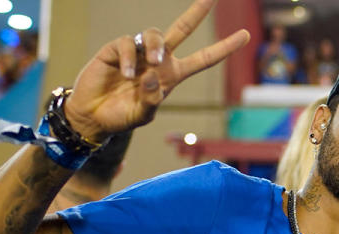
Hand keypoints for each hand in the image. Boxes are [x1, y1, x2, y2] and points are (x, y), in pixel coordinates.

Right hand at [64, 0, 249, 141]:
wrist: (93, 116)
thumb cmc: (122, 115)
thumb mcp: (144, 114)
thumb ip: (152, 100)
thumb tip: (152, 77)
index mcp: (172, 75)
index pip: (204, 59)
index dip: (224, 47)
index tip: (245, 35)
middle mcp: (159, 59)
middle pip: (181, 29)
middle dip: (197, 12)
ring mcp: (138, 52)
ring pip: (155, 34)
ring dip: (156, 46)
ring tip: (152, 62)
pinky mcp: (115, 49)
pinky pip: (128, 44)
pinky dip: (129, 57)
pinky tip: (127, 73)